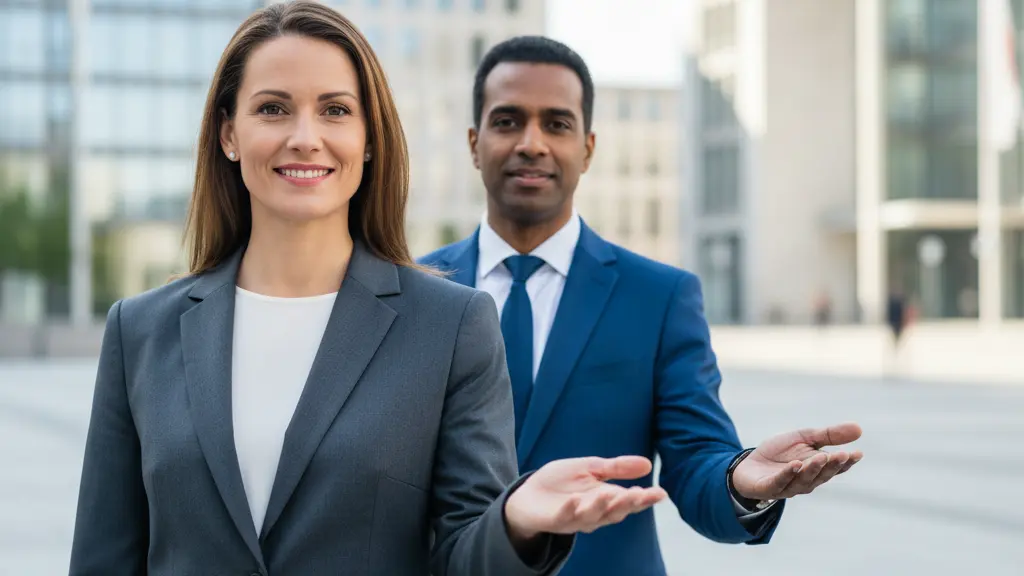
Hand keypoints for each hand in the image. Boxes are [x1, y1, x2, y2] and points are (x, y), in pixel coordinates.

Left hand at [504, 456, 667, 540]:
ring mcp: (575, 518)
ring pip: (592, 516)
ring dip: (602, 506)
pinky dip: (570, 509)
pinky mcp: (555, 520)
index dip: (645, 499)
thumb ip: (616, 468)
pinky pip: (564, 516)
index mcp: (605, 499)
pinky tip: (576, 500)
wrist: (527, 495)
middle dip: (627, 504)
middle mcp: (594, 512)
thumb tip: (648, 464)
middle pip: (615, 512)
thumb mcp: (590, 468)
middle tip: (640, 495)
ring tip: (611, 494)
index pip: (629, 501)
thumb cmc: (561, 483)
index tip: (660, 493)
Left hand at [731, 422, 862, 501]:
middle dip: (832, 465)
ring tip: (821, 457)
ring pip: (804, 480)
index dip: (846, 462)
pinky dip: (788, 474)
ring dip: (813, 469)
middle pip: (822, 475)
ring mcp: (788, 486)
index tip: (857, 453)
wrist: (749, 465)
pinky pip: (780, 482)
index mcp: (817, 469)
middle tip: (842, 454)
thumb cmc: (779, 453)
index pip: (835, 468)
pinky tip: (796, 465)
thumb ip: (828, 435)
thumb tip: (859, 428)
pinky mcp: (769, 488)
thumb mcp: (804, 438)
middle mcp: (806, 481)